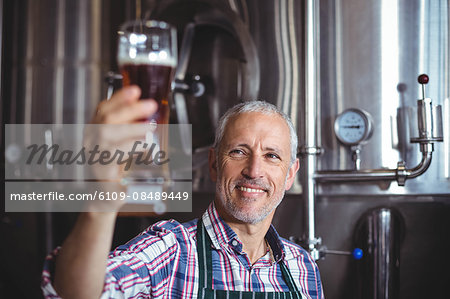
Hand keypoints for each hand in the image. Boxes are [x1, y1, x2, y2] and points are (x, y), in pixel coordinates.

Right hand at [84, 86, 158, 210]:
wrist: (103, 199)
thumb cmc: (114, 171)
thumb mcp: (121, 145)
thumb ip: (129, 129)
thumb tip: (146, 112)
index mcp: (95, 132)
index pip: (103, 109)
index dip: (119, 98)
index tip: (135, 90)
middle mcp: (91, 142)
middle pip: (106, 119)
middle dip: (130, 109)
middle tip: (150, 105)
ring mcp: (95, 157)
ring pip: (107, 134)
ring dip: (132, 128)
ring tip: (150, 127)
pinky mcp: (102, 173)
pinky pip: (113, 156)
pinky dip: (130, 148)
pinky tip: (144, 146)